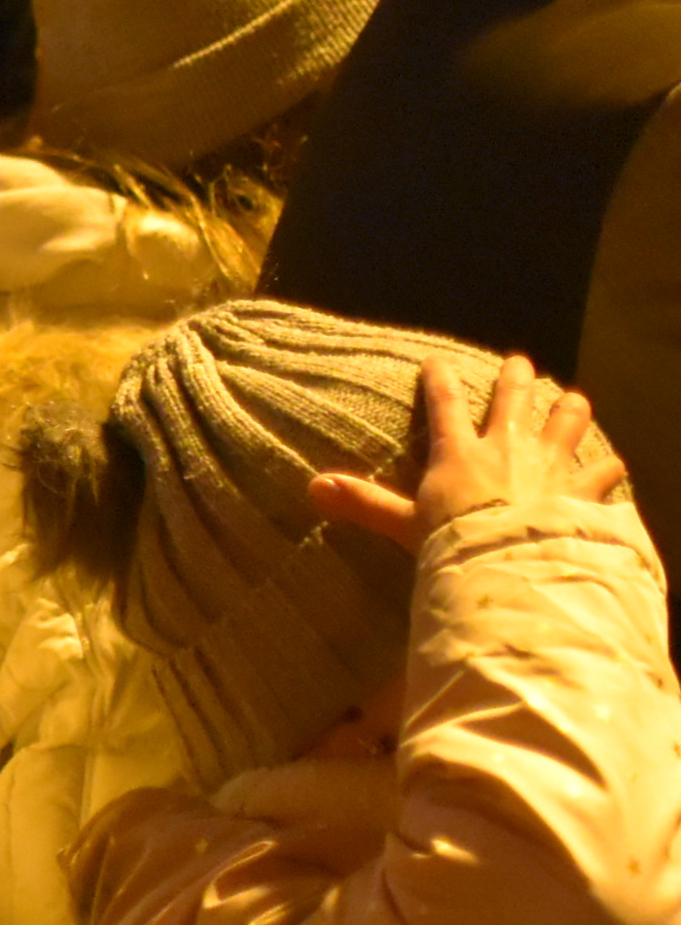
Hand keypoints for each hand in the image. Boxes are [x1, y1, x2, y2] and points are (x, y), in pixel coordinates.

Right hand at [305, 352, 632, 550]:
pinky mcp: (582, 489)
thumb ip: (364, 504)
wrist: (511, 562)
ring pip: (566, 421)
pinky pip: (603, 471)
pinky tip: (611, 467)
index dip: (438, 381)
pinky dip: (607, 469)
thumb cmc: (455, 542)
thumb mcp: (403, 525)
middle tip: (518, 363)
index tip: (435, 362)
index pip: (445, 405)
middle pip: (514, 398)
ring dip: (569, 409)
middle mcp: (507, 447)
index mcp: (460, 453)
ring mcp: (550, 463)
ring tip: (572, 400)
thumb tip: (312, 486)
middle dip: (516, 377)